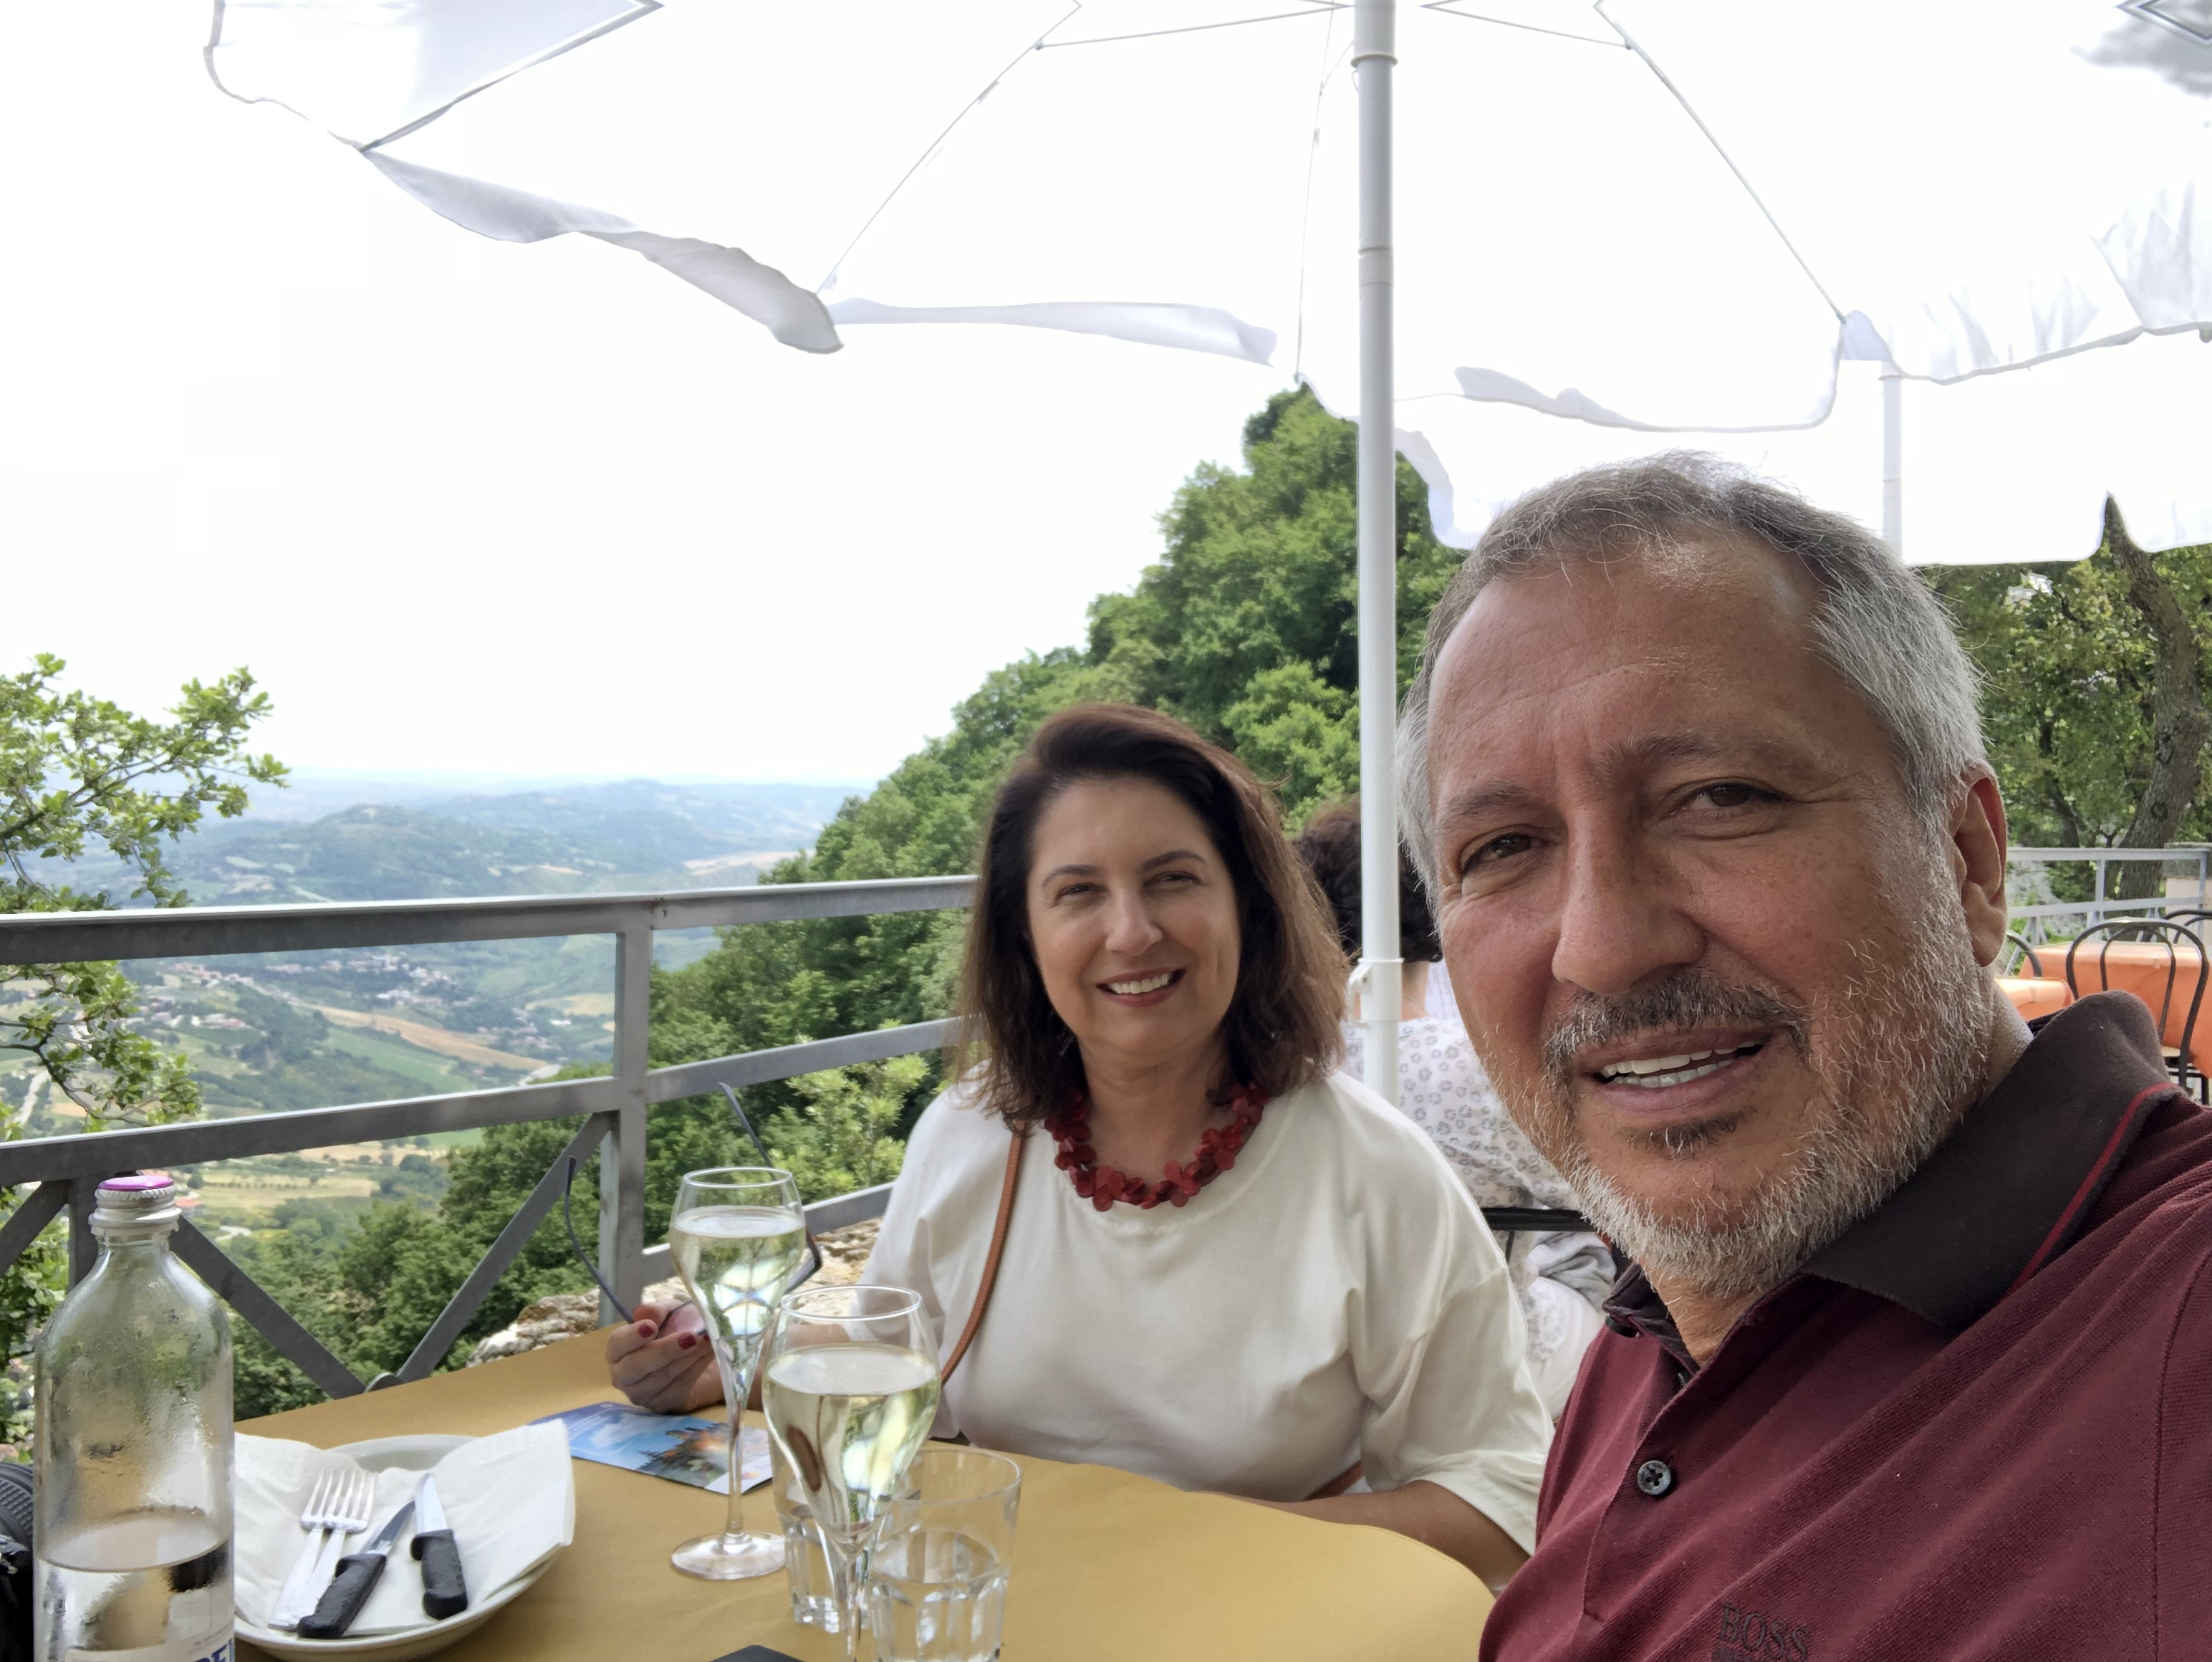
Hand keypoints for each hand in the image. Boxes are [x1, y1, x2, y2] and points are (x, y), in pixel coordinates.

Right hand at [604, 1299, 722, 1412]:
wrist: (691, 1355)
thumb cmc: (673, 1329)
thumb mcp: (668, 1313)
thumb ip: (656, 1311)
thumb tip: (642, 1313)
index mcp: (617, 1350)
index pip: (617, 1344)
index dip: (632, 1336)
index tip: (651, 1327)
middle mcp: (623, 1376)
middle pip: (637, 1367)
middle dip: (665, 1350)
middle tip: (691, 1337)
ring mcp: (641, 1394)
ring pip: (663, 1377)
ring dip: (688, 1357)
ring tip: (708, 1339)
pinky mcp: (662, 1404)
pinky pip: (680, 1385)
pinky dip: (697, 1366)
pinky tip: (708, 1352)